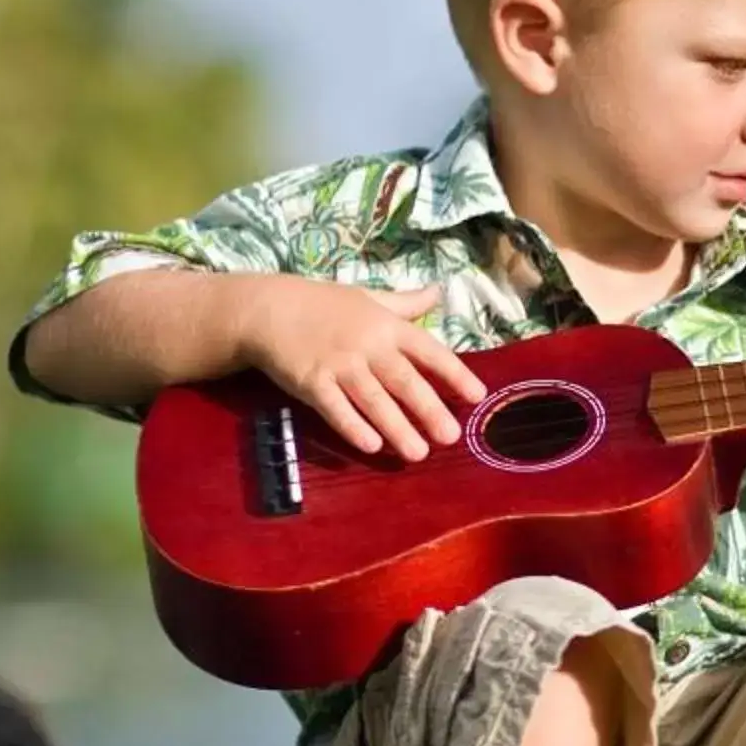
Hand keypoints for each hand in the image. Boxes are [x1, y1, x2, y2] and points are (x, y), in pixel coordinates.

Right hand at [238, 280, 486, 461]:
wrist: (268, 308)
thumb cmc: (323, 304)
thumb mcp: (369, 297)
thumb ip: (406, 303)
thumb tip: (440, 291)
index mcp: (387, 326)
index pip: (429, 351)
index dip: (455, 373)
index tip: (477, 396)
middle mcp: (368, 346)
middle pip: (405, 381)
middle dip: (429, 410)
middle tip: (451, 437)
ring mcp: (339, 365)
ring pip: (374, 400)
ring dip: (397, 427)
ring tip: (419, 454)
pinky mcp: (312, 382)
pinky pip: (336, 408)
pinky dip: (353, 427)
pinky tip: (371, 446)